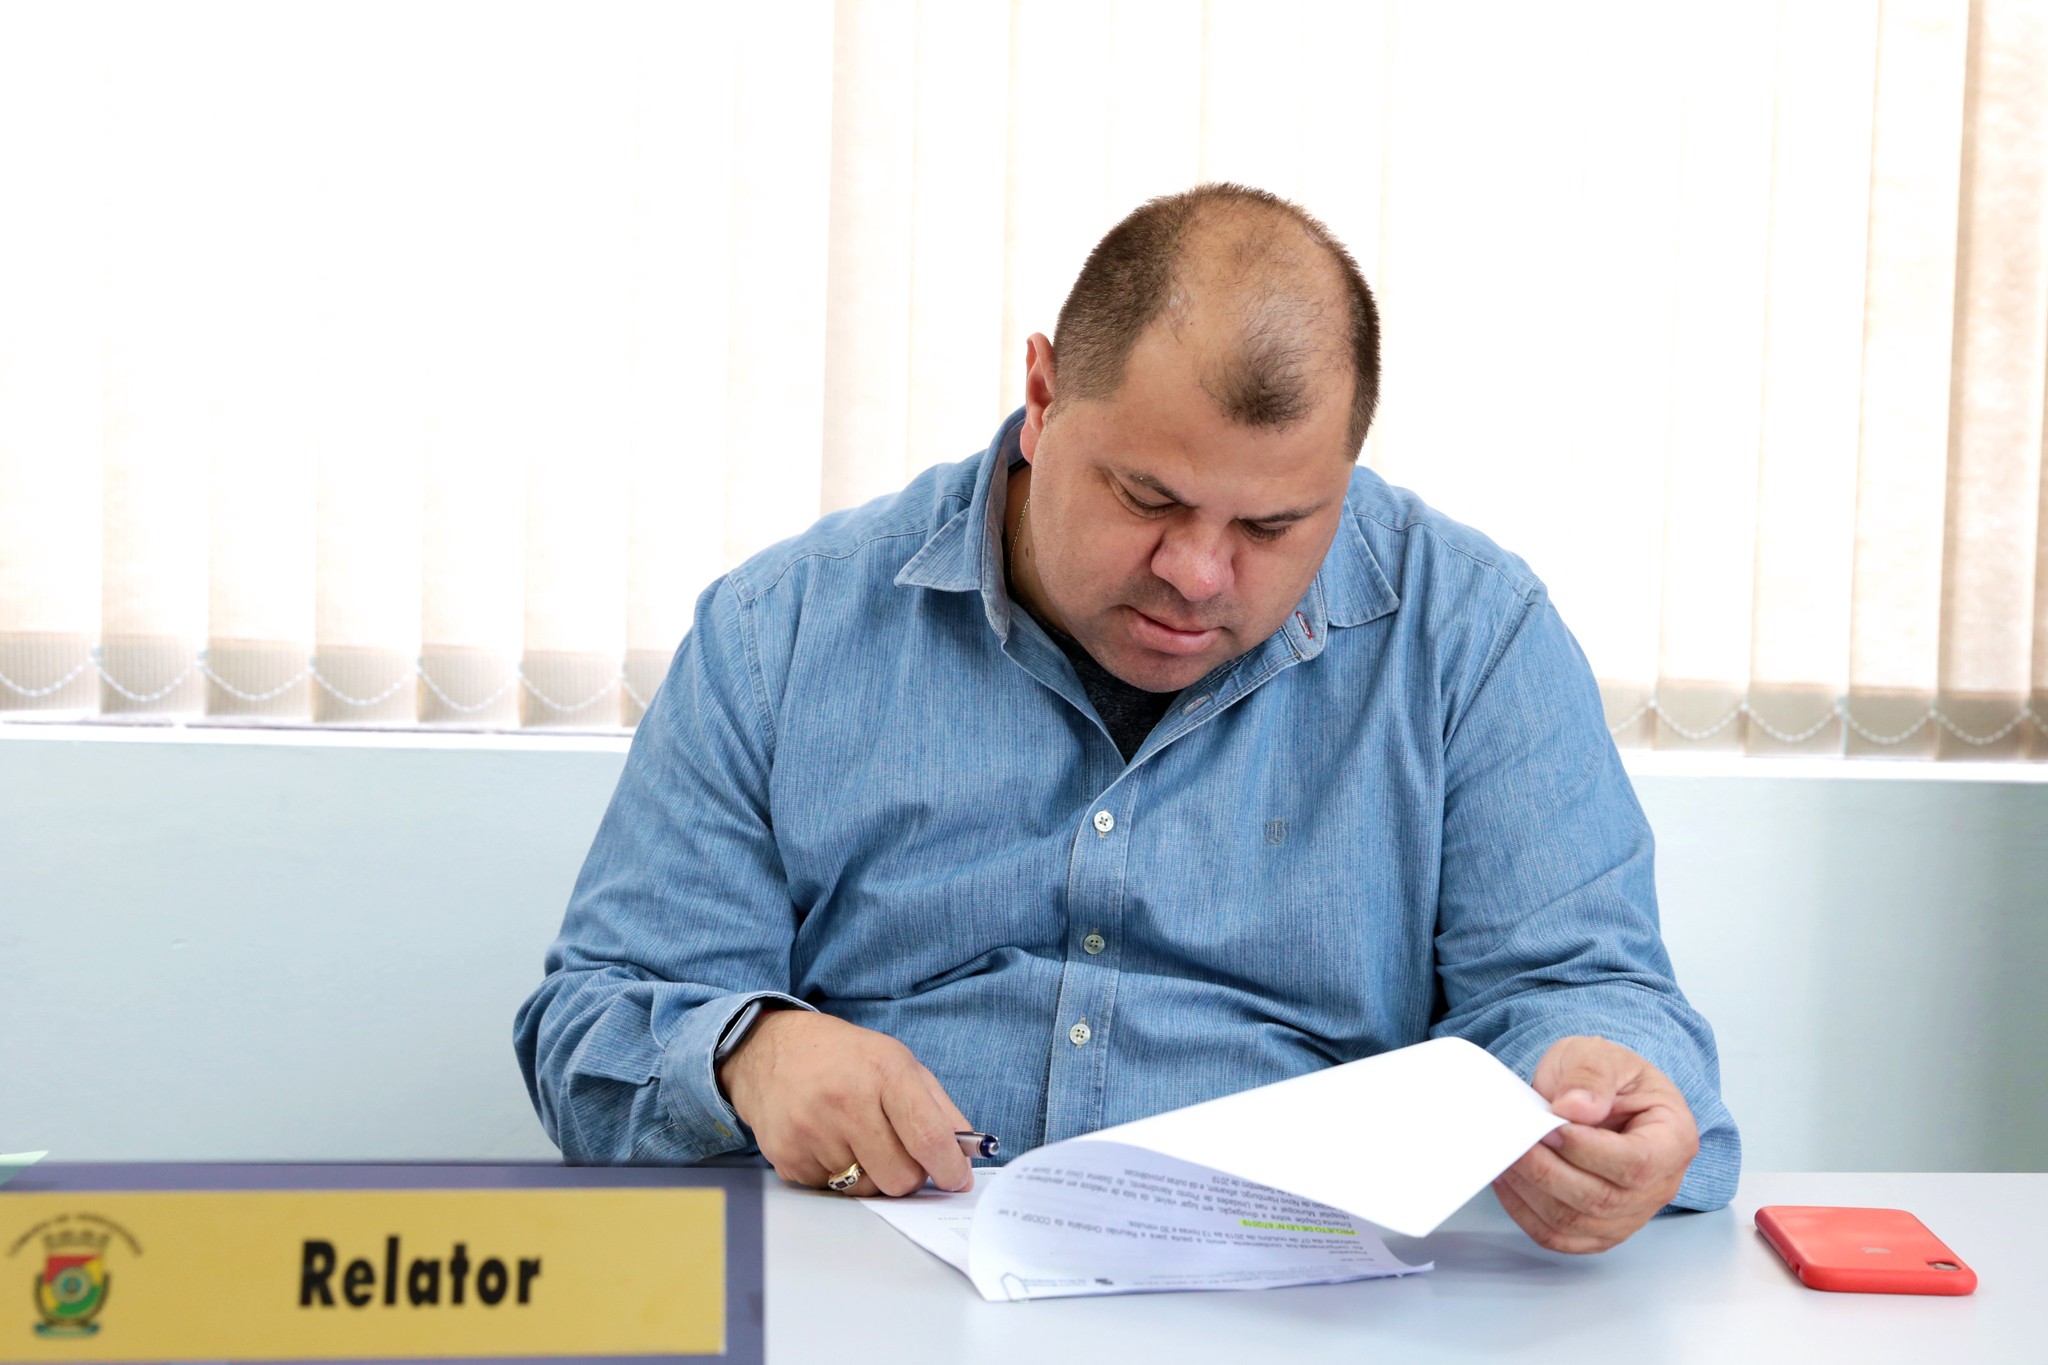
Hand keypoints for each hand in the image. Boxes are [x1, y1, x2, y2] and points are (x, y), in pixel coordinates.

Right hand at [716, 1009, 974, 1197]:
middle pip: (900, 1177)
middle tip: (902, 1155)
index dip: (950, 1167)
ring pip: (867, 1189)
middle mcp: (846, 1101)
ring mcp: (812, 1131)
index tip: (957, 1178)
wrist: (771, 1051)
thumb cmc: (845, 1058)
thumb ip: (939, 1109)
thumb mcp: (899, 1063)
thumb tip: (966, 1158)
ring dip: (872, 1175)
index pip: (928, 1137)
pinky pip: (832, 1191)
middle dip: (910, 1175)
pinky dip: (839, 1175)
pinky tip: (830, 1143)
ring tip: (859, 1141)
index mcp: (883, 1071)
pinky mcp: (787, 1157)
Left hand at [1492, 1036, 1699, 1253]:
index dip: (1588, 1151)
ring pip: (1576, 1222)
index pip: (1637, 1163)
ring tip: (1507, 1155)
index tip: (1550, 1128)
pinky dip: (1526, 1213)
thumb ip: (1591, 1076)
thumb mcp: (1600, 1055)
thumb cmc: (1605, 1075)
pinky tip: (1508, 1181)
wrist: (1594, 1093)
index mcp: (1674, 1139)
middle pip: (1602, 1199)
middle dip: (1548, 1170)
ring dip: (1531, 1191)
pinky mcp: (1598, 1229)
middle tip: (1516, 1139)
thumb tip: (1575, 1109)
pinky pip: (1560, 1237)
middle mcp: (1660, 1185)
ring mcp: (1630, 1214)